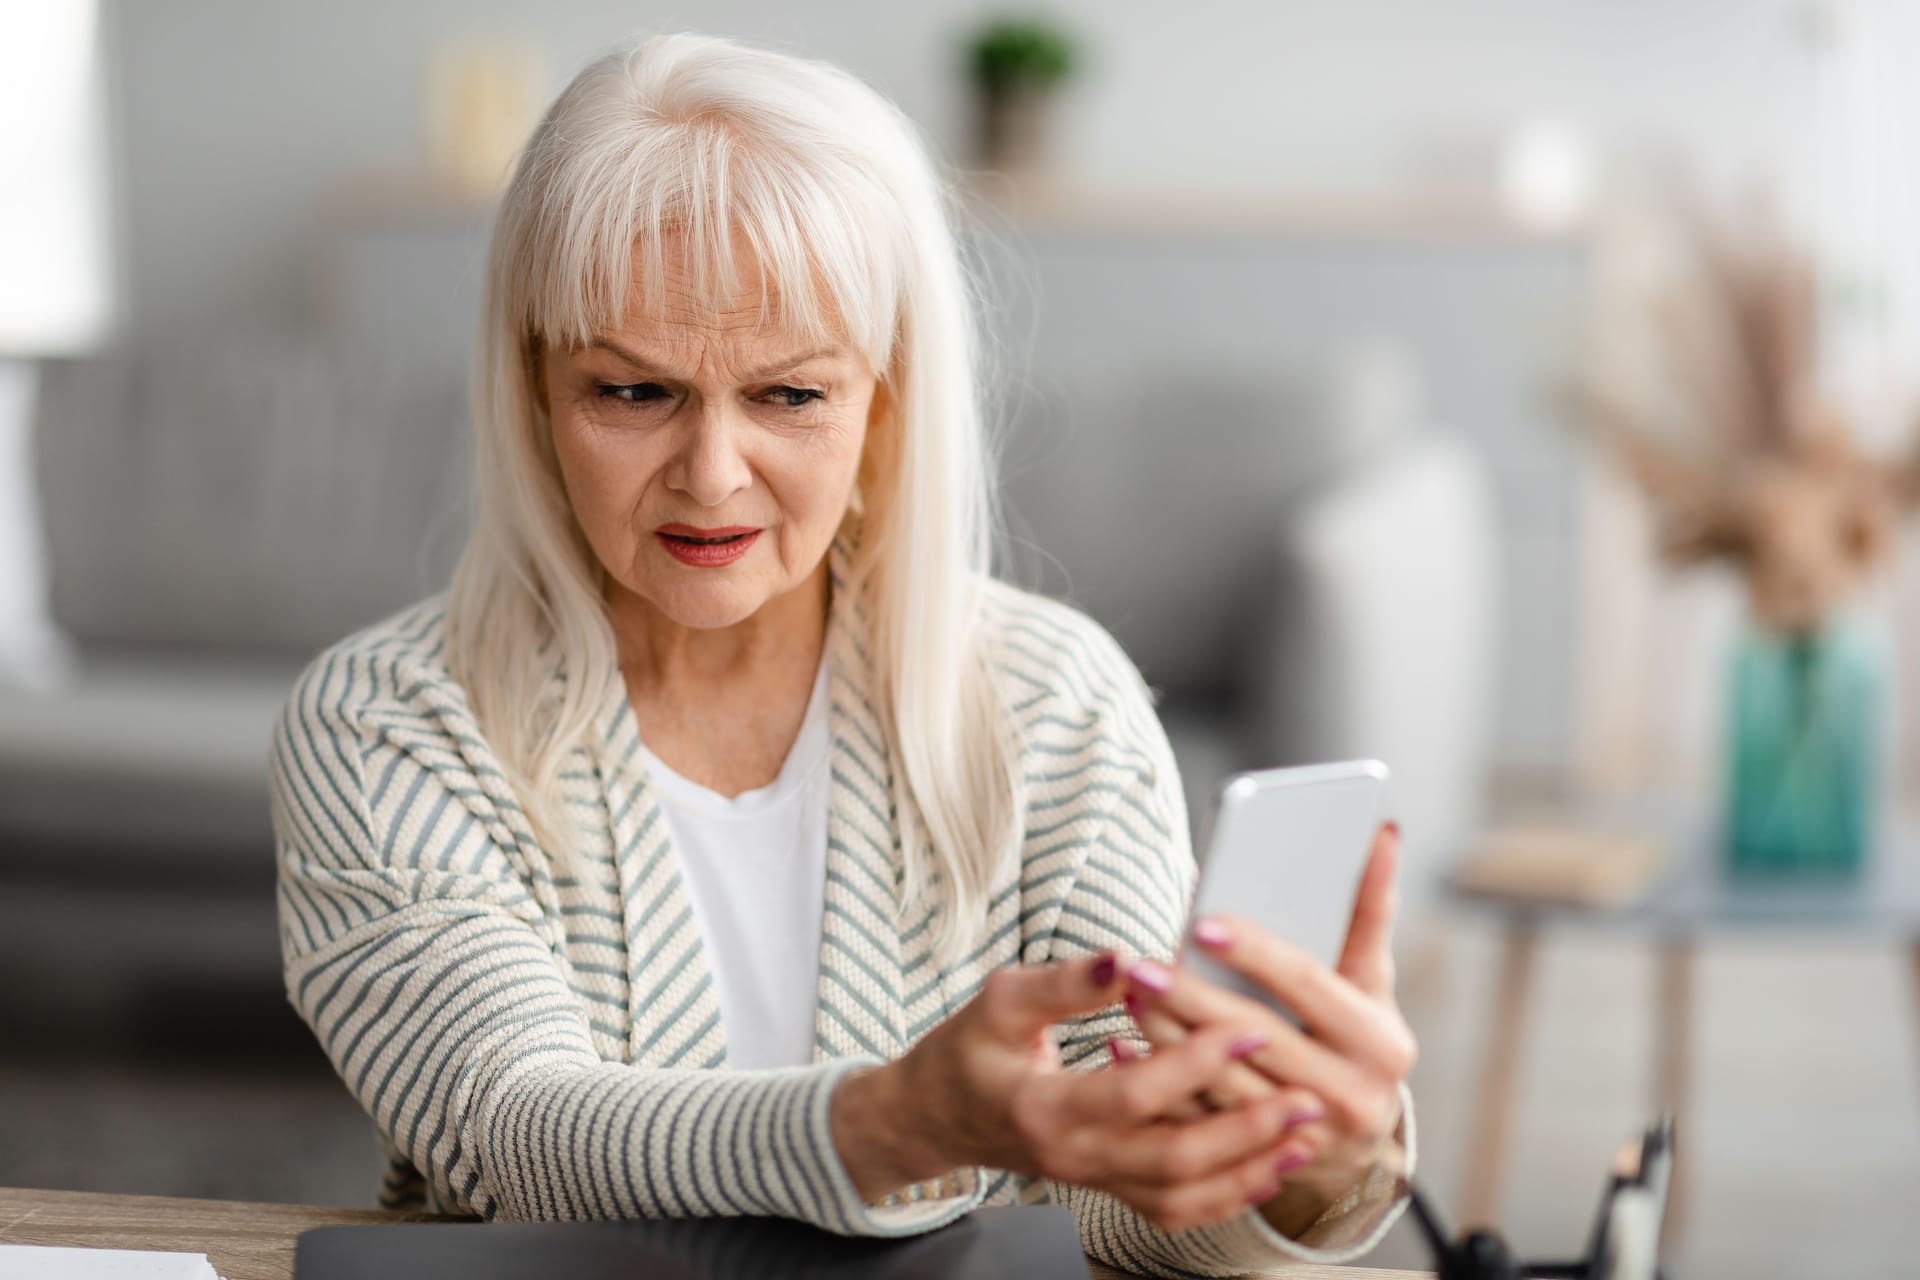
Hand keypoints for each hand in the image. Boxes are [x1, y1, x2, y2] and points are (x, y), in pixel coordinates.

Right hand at [830, 951, 1325, 1232]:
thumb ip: (1067, 981)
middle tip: (1304, 1097)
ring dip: (1249, 1169)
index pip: (1133, 1093)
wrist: (934, 1115)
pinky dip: (1227, 1196)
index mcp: (1044, 1108)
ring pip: (1182, 1194)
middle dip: (1245, 1129)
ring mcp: (1091, 1180)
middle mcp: (1072, 1157)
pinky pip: (1174, 1208)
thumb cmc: (965, 1051)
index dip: (1194, 1063)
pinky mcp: (1106, 1187)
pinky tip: (1268, 1170)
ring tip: (1303, 1138)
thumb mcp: (1001, 999)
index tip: (1246, 1028)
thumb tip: (1128, 956)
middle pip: (1173, 1158)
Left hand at [1123, 823, 1416, 1232]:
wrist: (1356, 1131)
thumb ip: (1370, 908)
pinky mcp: (1263, 1166)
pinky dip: (1158, 1086)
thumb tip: (1383, 830)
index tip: (1202, 923)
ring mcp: (1305, 1139)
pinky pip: (1198, 1124)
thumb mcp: (1370, 977)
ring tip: (1129, 995)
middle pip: (1253, 1037)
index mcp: (1380, 1043)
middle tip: (1139, 965)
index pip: (1307, 984)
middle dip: (1191, 998)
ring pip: (1219, 1086)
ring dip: (1166, 1040)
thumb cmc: (1355, 1030)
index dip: (1255, 953)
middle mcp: (1352, 1098)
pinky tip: (1122, 1050)